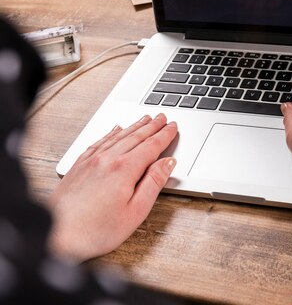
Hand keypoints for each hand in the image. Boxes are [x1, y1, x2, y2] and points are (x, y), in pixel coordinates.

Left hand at [48, 114, 177, 261]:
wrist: (56, 236)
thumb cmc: (95, 230)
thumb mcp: (136, 211)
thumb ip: (153, 183)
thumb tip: (167, 163)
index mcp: (124, 170)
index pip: (151, 146)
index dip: (164, 135)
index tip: (173, 127)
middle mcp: (107, 160)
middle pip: (135, 137)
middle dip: (151, 126)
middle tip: (162, 118)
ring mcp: (90, 161)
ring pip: (117, 136)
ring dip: (134, 126)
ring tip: (144, 119)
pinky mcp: (78, 166)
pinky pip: (99, 142)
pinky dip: (111, 133)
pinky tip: (115, 130)